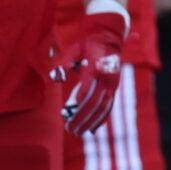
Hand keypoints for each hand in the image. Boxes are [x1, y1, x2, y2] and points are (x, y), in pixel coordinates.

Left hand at [60, 12, 126, 135]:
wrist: (109, 36)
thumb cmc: (88, 43)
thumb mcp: (74, 48)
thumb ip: (64, 62)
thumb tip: (56, 77)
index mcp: (97, 67)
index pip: (88, 87)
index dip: (79, 99)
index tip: (69, 110)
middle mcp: (108, 78)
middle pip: (95, 102)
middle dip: (82, 117)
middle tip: (70, 129)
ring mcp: (113, 85)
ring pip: (103, 107)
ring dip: (91, 122)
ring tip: (78, 132)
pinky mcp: (114, 89)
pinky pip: (108, 107)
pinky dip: (101, 119)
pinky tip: (92, 129)